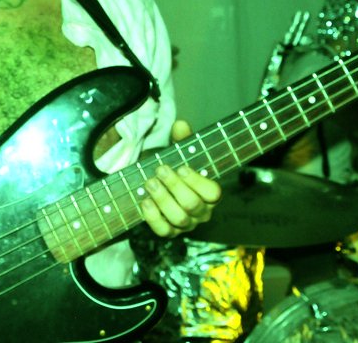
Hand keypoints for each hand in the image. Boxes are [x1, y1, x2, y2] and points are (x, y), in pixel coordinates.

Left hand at [140, 120, 221, 237]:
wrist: (158, 183)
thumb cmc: (174, 167)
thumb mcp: (180, 152)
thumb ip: (183, 139)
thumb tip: (180, 124)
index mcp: (209, 193)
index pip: (213, 193)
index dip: (197, 181)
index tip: (181, 167)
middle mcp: (201, 212)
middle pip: (192, 205)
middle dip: (174, 187)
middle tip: (160, 170)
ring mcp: (185, 224)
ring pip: (178, 219)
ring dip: (163, 199)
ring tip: (150, 183)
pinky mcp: (169, 232)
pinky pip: (163, 231)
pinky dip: (153, 217)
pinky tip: (145, 201)